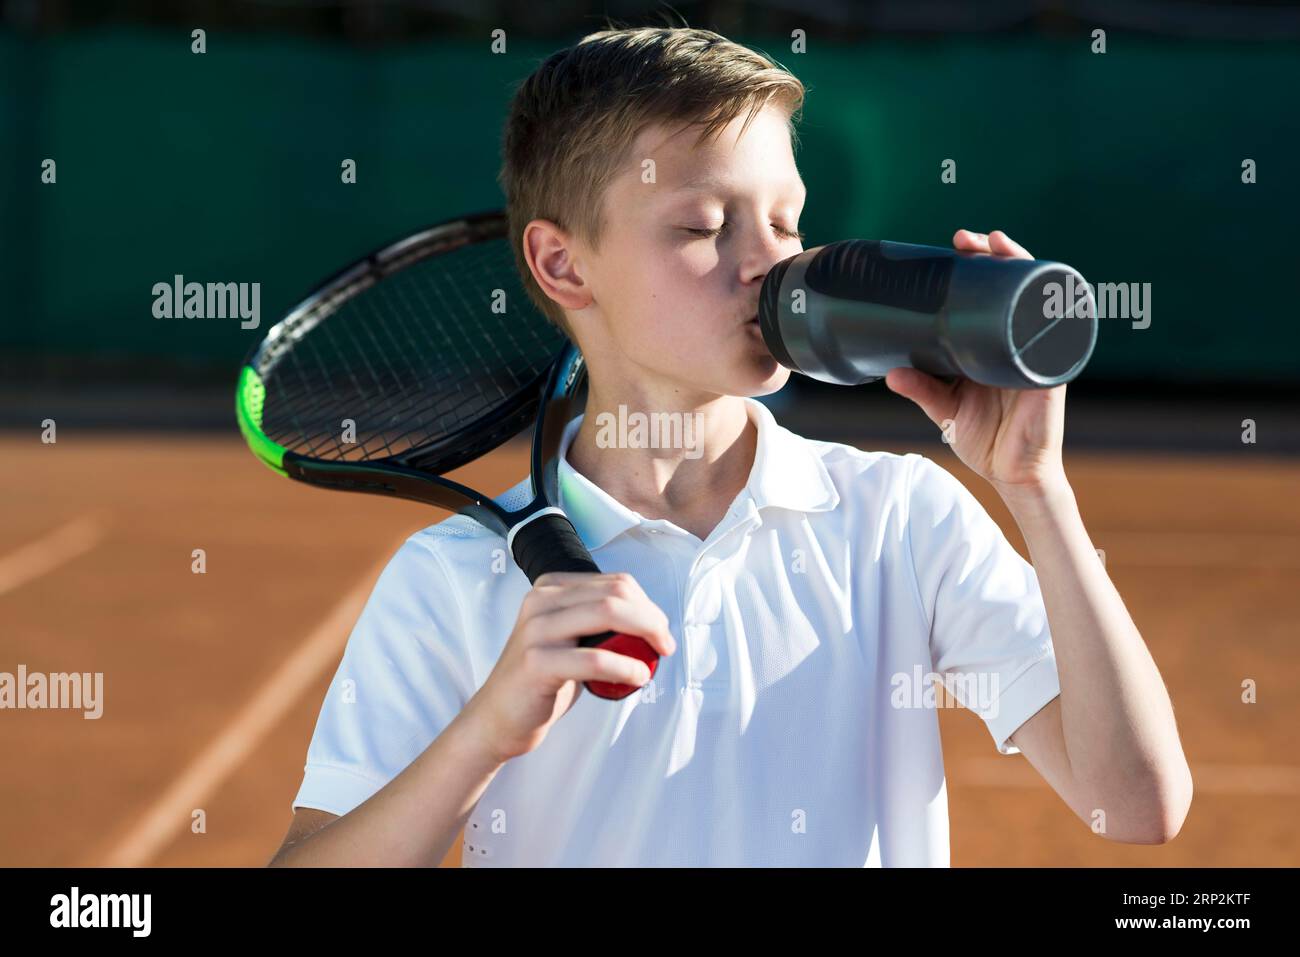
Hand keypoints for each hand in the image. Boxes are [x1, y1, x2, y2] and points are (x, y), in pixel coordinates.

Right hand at [461, 572, 675, 763]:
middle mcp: (540, 601)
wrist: (497, 718)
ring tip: (655, 659)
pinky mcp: (536, 662)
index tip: (660, 631)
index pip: (614, 582)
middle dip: (651, 618)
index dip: (647, 605)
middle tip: (665, 645)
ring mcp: (536, 629)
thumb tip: (651, 623)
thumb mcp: (569, 639)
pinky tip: (638, 677)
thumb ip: (599, 622)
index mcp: (550, 588)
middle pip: (615, 594)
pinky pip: (595, 658)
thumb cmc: (542, 680)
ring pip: (607, 614)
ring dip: (645, 635)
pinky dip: (625, 666)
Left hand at [884, 229, 1066, 495]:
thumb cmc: (985, 439)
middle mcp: (1016, 341)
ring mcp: (1036, 351)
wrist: (1012, 474)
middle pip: (1012, 286)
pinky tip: (1044, 284)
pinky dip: (1053, 307)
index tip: (952, 247)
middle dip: (994, 255)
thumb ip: (921, 389)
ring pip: (1035, 298)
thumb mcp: (945, 410)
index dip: (973, 269)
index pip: (986, 296)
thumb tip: (890, 373)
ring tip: (1000, 245)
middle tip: (966, 240)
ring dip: (1022, 267)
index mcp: (990, 346)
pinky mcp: (1051, 369)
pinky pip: (1057, 332)